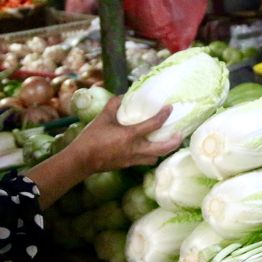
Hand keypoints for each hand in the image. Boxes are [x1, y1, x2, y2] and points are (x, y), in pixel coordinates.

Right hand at [65, 95, 182, 173]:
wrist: (82, 160)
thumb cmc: (92, 138)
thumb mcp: (102, 118)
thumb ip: (114, 105)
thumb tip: (123, 96)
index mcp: (130, 135)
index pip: (153, 124)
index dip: (164, 115)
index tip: (170, 108)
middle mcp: (135, 149)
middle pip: (162, 148)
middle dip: (174, 142)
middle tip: (179, 134)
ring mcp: (132, 159)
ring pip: (155, 157)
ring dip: (162, 151)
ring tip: (166, 142)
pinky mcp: (128, 165)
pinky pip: (144, 161)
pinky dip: (150, 155)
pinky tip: (148, 148)